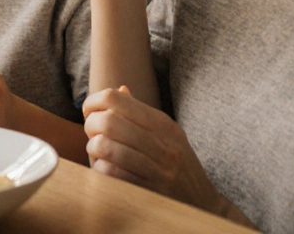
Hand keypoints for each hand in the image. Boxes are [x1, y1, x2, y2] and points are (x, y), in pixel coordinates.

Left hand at [83, 86, 238, 219]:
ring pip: (107, 147)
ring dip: (93, 149)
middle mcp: (163, 144)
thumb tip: (119, 90)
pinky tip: (105, 171)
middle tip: (91, 134)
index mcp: (164, 124)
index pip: (116, 99)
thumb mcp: (167, 136)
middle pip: (108, 122)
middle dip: (90, 126)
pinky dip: (100, 170)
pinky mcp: (150, 192)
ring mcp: (158, 170)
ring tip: (97, 153)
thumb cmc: (178, 166)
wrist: (204, 203)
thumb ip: (141, 115)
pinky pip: (112, 175)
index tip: (89, 111)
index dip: (93, 101)